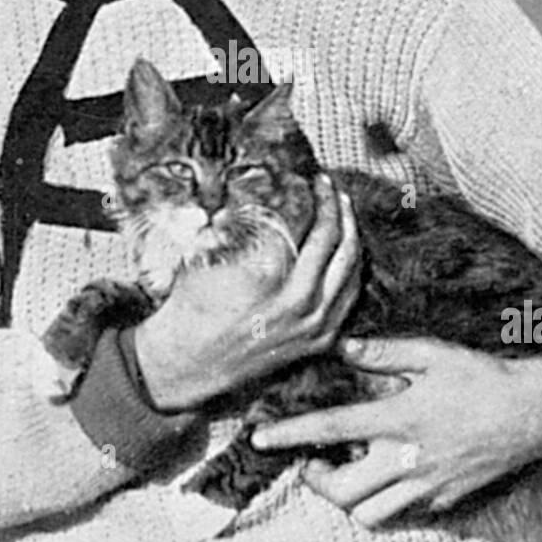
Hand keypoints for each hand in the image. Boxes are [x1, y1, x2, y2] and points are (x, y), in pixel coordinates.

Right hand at [133, 175, 360, 410]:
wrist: (188, 362)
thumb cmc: (191, 305)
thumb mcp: (205, 254)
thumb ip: (231, 222)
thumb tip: (248, 189)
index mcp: (269, 275)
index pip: (308, 224)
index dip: (314, 196)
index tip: (312, 179)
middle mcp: (298, 301)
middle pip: (336, 243)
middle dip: (337, 208)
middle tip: (331, 187)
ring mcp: (312, 325)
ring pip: (351, 271)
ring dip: (351, 235)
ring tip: (344, 211)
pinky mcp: (317, 342)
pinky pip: (349, 300)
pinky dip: (353, 271)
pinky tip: (348, 254)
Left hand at [252, 336, 541, 526]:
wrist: (536, 412)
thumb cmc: (483, 376)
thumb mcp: (433, 353)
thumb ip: (384, 353)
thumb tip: (344, 347)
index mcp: (399, 418)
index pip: (330, 429)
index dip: (290, 435)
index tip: (260, 438)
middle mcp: (409, 460)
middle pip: (343, 492)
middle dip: (317, 481)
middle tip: (312, 461)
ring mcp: (428, 485)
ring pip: (370, 514)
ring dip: (349, 499)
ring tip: (346, 473)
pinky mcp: (446, 500)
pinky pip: (403, 514)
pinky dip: (385, 502)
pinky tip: (386, 477)